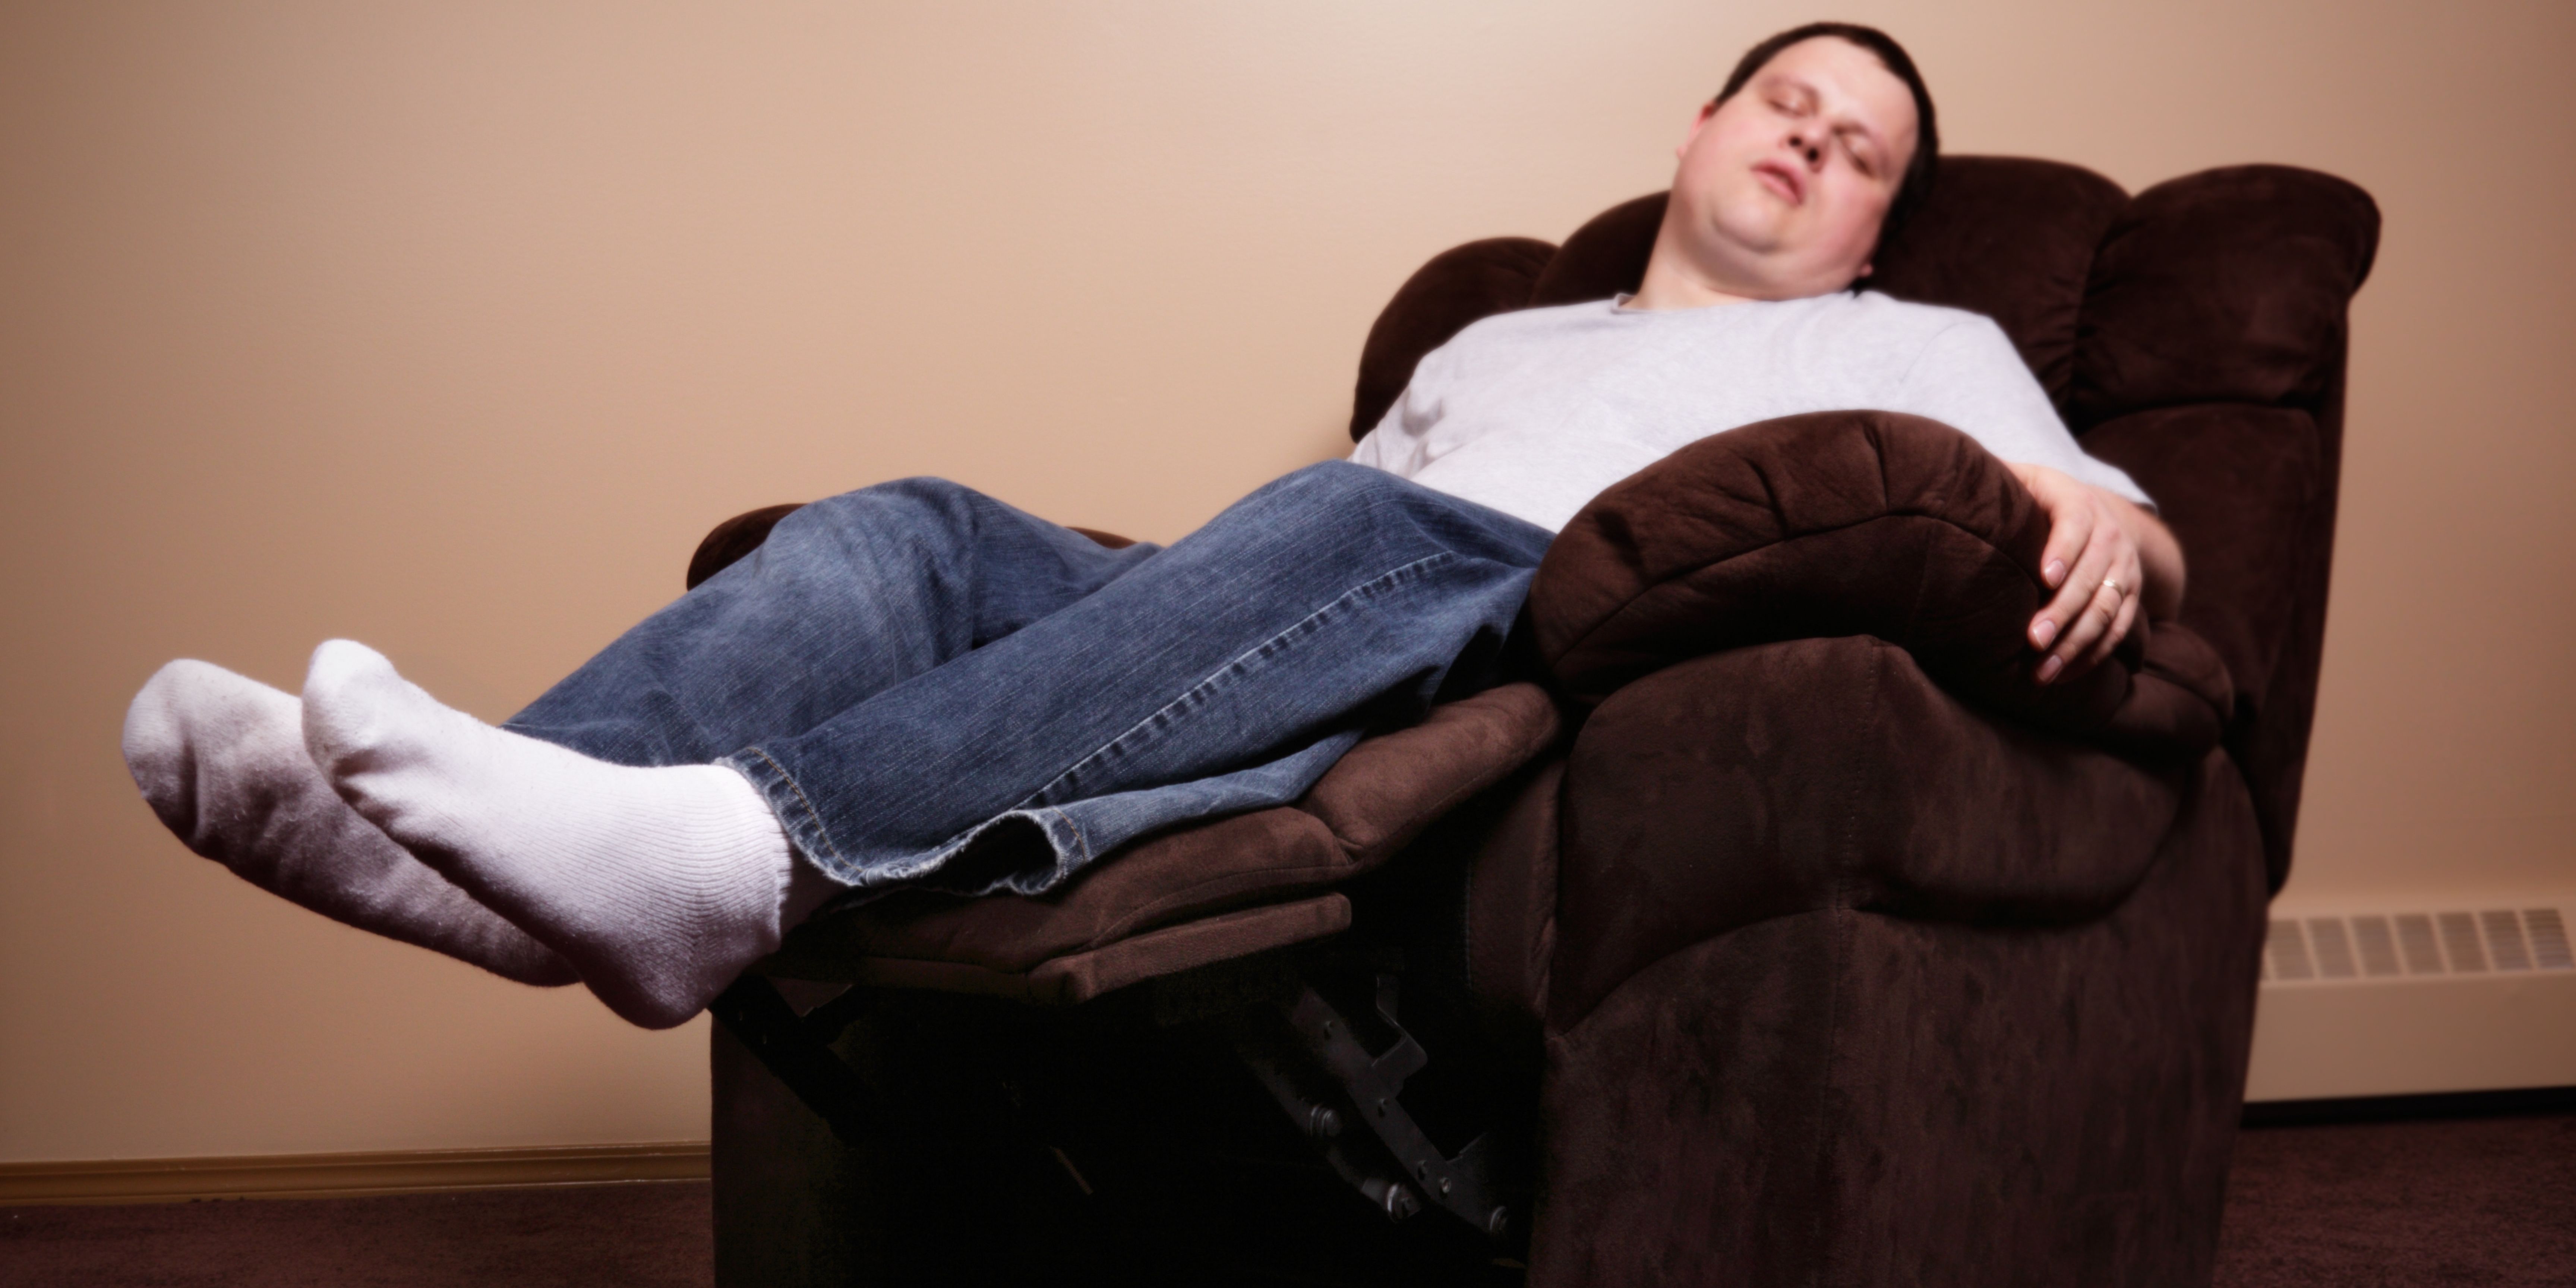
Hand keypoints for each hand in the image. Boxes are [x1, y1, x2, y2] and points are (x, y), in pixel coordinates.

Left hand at [2008, 464, 2143, 685]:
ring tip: (2042, 671)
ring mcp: (2123, 567)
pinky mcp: (2129, 595)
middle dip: (2063, 611)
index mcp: (2076, 500)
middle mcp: (2109, 534)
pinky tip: (2063, 675)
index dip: (2062, 549)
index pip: (2075, 522)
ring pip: (2106, 609)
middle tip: (2033, 639)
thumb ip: (1995, 479)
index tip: (2044, 577)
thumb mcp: (2021, 479)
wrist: (2096, 512)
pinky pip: (2117, 629)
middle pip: (2091, 576)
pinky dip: (2092, 655)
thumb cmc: (2036, 499)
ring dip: (2075, 643)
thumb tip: (1944, 477)